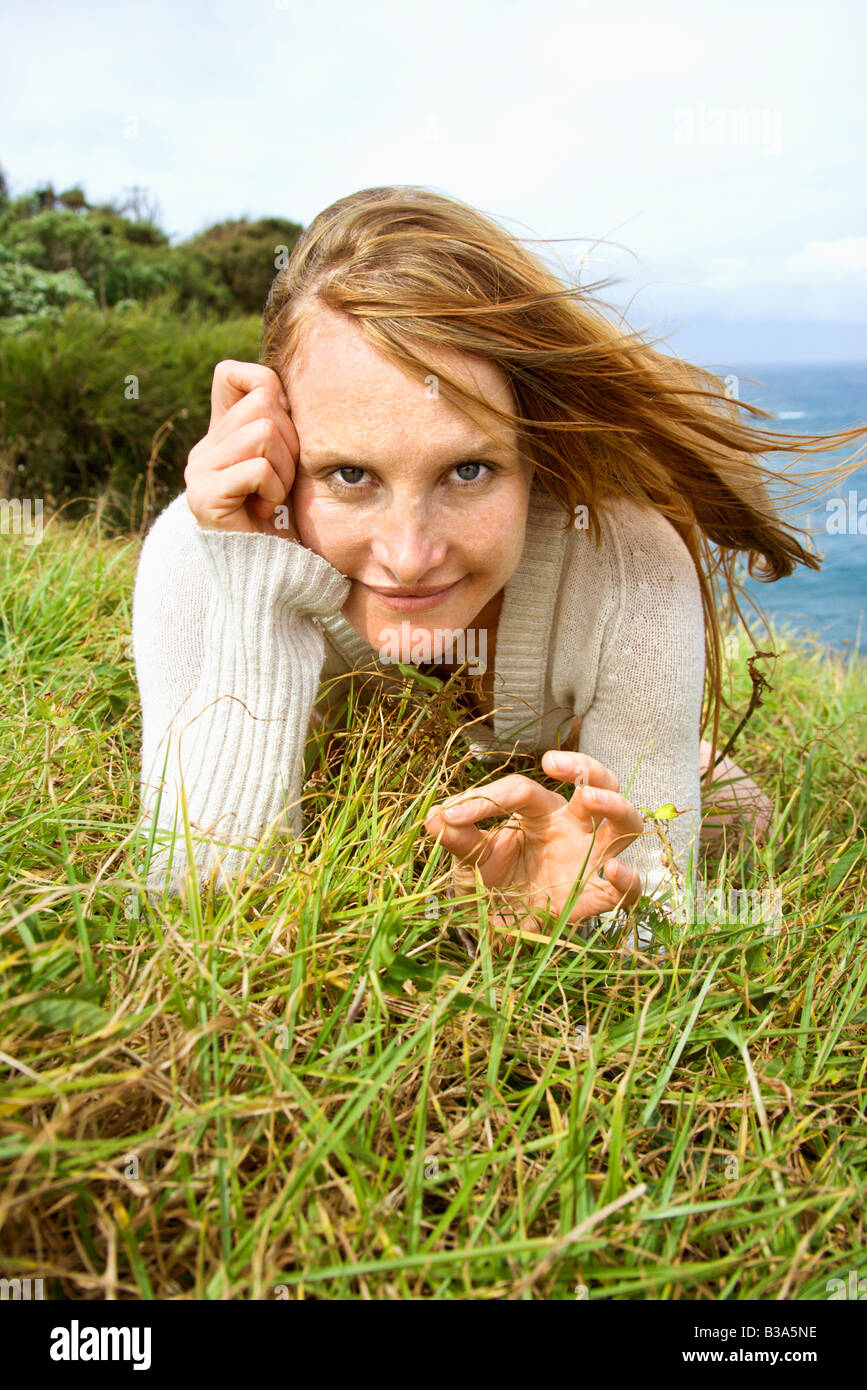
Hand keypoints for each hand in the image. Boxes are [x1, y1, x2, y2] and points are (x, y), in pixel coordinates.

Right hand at [185, 360, 300, 538]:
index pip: (230, 374)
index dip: (263, 385)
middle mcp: (203, 448)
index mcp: (219, 436)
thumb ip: (278, 425)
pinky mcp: (204, 496)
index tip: (282, 428)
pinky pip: (257, 467)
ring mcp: (199, 471)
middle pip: (262, 402)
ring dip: (284, 468)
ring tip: (274, 496)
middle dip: (290, 441)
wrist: (269, 576)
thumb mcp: (285, 463)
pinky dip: (274, 489)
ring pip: (263, 431)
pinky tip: (265, 510)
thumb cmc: (284, 521)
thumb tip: (283, 388)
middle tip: (281, 479)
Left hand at [424, 748, 644, 943]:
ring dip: (615, 805)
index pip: (522, 790)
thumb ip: (457, 839)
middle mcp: (572, 828)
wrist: (496, 934)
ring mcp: (590, 860)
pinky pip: (626, 890)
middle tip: (553, 762)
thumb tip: (434, 818)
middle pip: (598, 782)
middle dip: (584, 766)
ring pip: (625, 823)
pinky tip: (612, 871)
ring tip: (591, 797)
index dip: (486, 799)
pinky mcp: (597, 898)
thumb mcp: (468, 861)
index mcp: (539, 813)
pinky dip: (627, 880)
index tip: (450, 816)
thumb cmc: (489, 885)